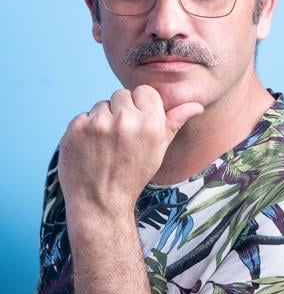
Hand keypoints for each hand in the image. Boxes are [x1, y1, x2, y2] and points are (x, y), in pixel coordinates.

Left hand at [58, 85, 202, 220]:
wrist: (100, 203)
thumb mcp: (159, 149)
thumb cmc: (133, 174)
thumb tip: (196, 106)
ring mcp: (98, 123)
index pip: (144, 91)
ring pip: (102, 104)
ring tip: (105, 145)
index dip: (141, 107)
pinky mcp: (76, 128)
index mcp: (151, 123)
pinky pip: (83, 116)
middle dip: (121, 111)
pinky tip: (89, 148)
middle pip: (122, 94)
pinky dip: (84, 130)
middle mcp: (125, 120)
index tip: (137, 125)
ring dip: (102, 119)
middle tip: (120, 138)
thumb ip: (175, 122)